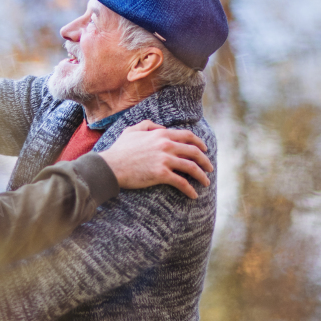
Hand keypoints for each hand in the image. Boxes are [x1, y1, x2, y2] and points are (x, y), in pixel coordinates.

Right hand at [98, 120, 212, 199]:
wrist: (110, 166)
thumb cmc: (119, 150)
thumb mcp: (132, 130)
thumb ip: (148, 125)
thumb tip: (162, 128)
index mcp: (161, 134)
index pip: (187, 136)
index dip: (199, 143)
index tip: (205, 150)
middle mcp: (166, 145)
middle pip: (194, 152)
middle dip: (205, 160)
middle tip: (209, 168)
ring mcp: (165, 160)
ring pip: (191, 167)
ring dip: (202, 176)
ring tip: (206, 182)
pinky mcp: (161, 174)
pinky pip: (182, 182)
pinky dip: (190, 189)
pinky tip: (194, 195)